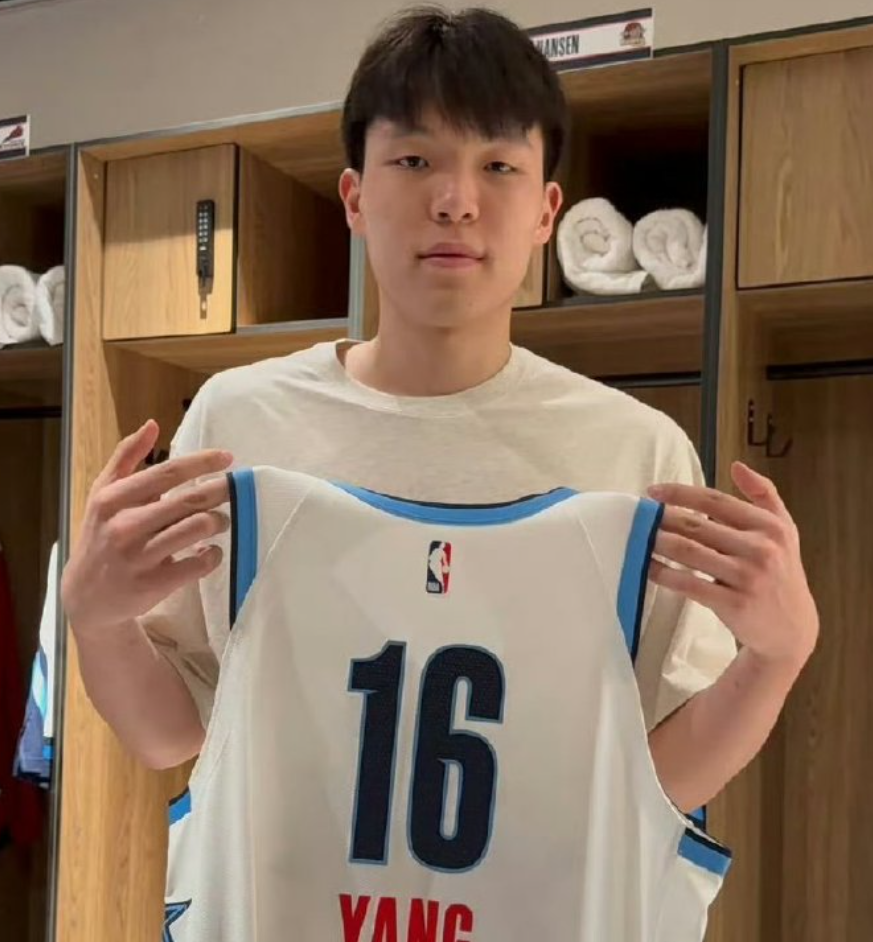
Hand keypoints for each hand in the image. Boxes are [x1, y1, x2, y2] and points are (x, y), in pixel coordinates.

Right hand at [61, 419, 232, 637]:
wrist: (86, 596)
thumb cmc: (101, 535)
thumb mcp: (103, 494)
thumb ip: (126, 457)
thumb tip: (152, 425)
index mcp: (113, 499)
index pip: (168, 472)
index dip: (203, 462)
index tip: (228, 457)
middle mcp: (124, 526)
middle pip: (190, 500)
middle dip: (221, 492)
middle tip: (235, 491)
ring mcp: (139, 557)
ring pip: (198, 528)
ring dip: (220, 521)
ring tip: (220, 521)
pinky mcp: (154, 584)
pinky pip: (199, 563)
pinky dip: (213, 555)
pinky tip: (210, 551)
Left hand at [646, 461, 818, 670]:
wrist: (792, 630)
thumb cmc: (781, 573)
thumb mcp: (784, 530)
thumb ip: (764, 494)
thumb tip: (737, 466)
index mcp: (770, 526)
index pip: (715, 500)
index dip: (680, 493)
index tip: (653, 491)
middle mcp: (761, 549)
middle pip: (697, 525)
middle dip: (662, 518)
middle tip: (638, 515)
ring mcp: (747, 577)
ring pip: (689, 552)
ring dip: (658, 542)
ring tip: (638, 537)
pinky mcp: (734, 604)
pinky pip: (689, 584)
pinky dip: (664, 574)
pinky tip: (648, 567)